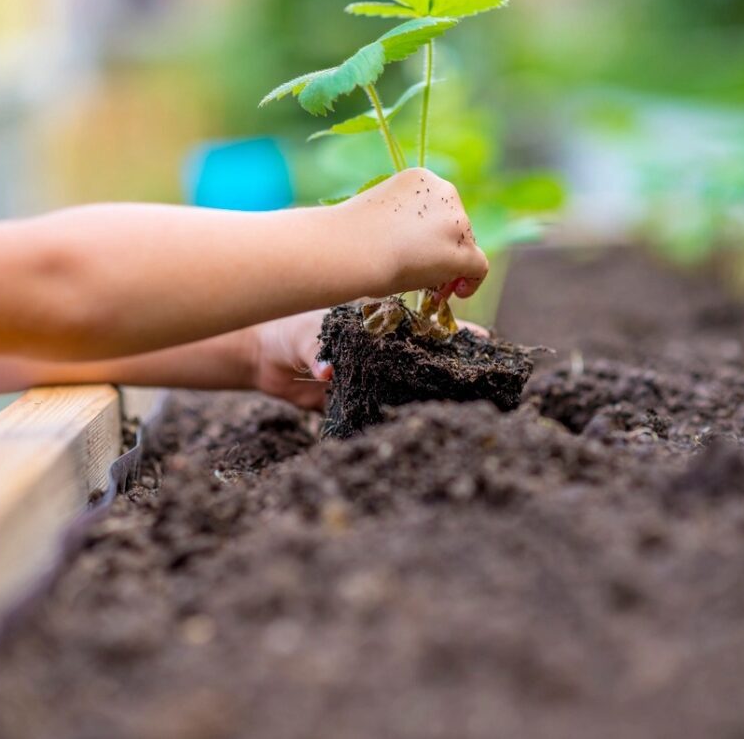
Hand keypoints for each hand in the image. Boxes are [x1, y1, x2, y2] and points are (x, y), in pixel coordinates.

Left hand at [245, 308, 489, 410]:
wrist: (261, 356)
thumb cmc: (286, 328)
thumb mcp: (305, 333)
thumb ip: (317, 350)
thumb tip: (328, 373)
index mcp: (379, 321)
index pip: (423, 323)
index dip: (454, 330)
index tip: (482, 339)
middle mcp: (382, 346)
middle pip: (424, 356)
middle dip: (451, 365)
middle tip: (480, 378)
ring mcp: (373, 372)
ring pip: (407, 383)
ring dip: (428, 392)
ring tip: (459, 404)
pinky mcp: (358, 397)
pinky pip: (382, 406)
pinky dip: (397, 413)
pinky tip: (417, 422)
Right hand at [346, 168, 488, 298]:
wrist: (351, 248)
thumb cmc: (350, 235)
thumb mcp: (379, 213)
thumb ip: (402, 220)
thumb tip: (410, 244)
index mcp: (421, 178)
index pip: (438, 207)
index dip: (434, 232)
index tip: (421, 249)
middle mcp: (444, 192)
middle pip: (455, 225)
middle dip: (445, 249)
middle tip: (428, 273)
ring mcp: (456, 221)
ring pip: (465, 246)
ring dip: (453, 266)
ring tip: (435, 288)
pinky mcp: (464, 250)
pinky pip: (479, 267)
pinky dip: (472, 281)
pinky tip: (457, 293)